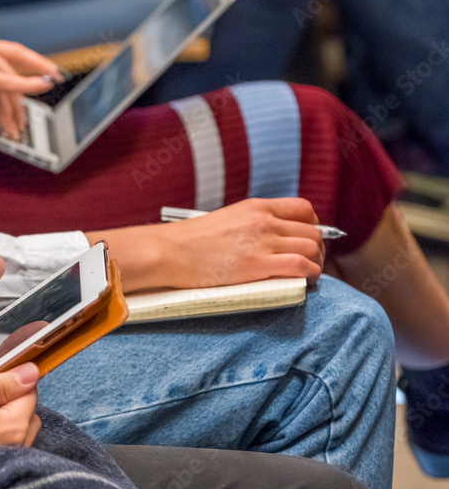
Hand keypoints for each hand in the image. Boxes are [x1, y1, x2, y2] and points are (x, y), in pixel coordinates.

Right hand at [0, 0, 61, 138]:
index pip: (9, 54)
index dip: (30, 62)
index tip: (42, 73)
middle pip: (13, 70)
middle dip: (28, 89)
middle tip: (28, 114)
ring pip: (9, 83)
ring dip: (16, 108)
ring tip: (17, 129)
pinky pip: (5, 82)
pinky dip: (25, 86)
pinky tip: (40, 89)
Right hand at [89, 197, 324, 291]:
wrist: (169, 252)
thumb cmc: (189, 242)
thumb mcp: (226, 220)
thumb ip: (250, 225)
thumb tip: (266, 241)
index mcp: (256, 206)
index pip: (304, 208)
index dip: (314, 226)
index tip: (308, 240)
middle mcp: (264, 220)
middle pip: (313, 230)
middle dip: (319, 249)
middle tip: (312, 263)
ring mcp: (263, 241)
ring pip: (312, 247)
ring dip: (317, 263)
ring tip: (309, 275)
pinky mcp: (259, 264)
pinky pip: (301, 266)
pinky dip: (311, 274)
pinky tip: (307, 281)